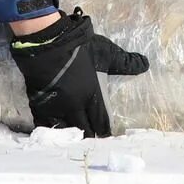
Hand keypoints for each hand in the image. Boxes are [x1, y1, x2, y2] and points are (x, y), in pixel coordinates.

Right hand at [8, 9, 147, 137]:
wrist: (46, 43)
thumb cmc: (79, 48)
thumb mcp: (106, 53)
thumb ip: (125, 62)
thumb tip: (145, 64)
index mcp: (91, 95)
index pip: (101, 121)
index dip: (104, 131)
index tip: (107, 137)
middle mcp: (74, 106)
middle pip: (83, 129)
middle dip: (89, 135)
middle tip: (93, 140)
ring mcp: (54, 107)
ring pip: (65, 130)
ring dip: (71, 134)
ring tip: (75, 139)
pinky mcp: (38, 104)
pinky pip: (45, 124)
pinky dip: (52, 129)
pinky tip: (53, 131)